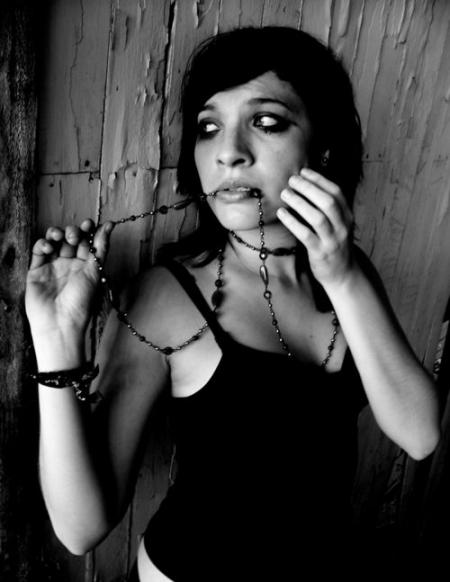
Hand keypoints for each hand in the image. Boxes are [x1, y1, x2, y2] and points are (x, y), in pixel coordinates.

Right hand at [25, 219, 113, 341]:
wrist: (61, 322)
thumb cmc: (81, 300)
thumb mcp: (95, 270)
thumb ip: (101, 246)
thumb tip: (110, 224)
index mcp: (85, 265)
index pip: (86, 241)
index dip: (87, 230)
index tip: (89, 223)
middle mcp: (69, 264)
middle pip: (70, 238)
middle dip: (73, 232)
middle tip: (75, 237)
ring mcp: (52, 266)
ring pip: (53, 241)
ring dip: (56, 233)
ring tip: (61, 238)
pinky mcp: (36, 270)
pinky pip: (38, 250)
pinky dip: (43, 244)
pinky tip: (49, 247)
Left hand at [277, 168, 355, 287]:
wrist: (343, 274)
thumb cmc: (334, 244)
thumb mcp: (337, 224)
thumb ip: (327, 208)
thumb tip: (305, 185)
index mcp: (347, 216)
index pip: (336, 192)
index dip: (319, 179)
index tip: (303, 171)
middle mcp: (342, 227)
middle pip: (327, 202)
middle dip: (308, 188)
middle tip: (291, 180)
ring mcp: (332, 240)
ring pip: (317, 218)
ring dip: (299, 203)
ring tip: (284, 193)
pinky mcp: (320, 253)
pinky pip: (305, 235)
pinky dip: (293, 222)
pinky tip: (282, 213)